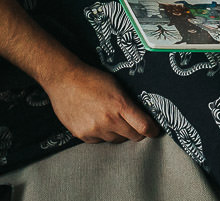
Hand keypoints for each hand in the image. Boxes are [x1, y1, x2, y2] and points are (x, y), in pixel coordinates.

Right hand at [43, 62, 159, 143]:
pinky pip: (100, 141)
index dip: (153, 130)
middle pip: (132, 137)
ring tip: (109, 117)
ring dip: (117, 132)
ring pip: (116, 140)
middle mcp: (108, 120)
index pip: (144, 127)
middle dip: (136, 131)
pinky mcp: (83, 135)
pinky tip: (96, 120)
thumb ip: (128, 102)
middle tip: (133, 124)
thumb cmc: (91, 78)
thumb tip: (142, 116)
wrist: (64, 79)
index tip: (155, 131)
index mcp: (120, 104)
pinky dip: (102, 134)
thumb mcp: (116, 85)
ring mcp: (95, 129)